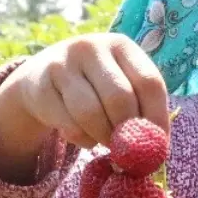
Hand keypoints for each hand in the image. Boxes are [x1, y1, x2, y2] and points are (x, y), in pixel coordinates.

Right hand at [0, 34, 168, 151]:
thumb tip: (157, 152)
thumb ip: (141, 111)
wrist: (42, 78)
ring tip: (106, 141)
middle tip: (128, 149)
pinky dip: (82, 140)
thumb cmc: (95, 86)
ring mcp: (62, 64)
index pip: (149, 82)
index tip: (157, 145)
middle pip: (120, 98)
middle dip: (127, 132)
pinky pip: (68, 124)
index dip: (157, 118)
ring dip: (104, 138)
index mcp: (121, 45)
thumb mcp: (121, 86)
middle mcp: (91, 47)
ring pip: (91, 113)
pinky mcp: (39, 86)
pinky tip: (83, 136)